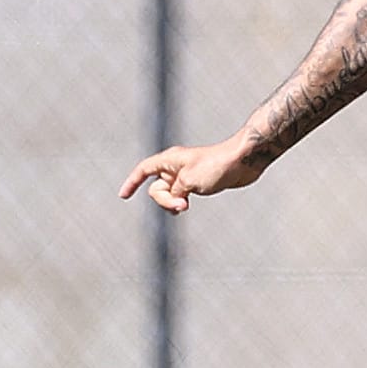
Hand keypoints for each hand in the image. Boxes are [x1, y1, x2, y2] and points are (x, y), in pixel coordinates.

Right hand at [120, 136, 263, 212]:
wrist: (244, 161)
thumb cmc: (216, 166)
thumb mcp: (189, 182)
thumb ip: (175, 193)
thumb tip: (175, 201)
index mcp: (169, 160)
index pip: (143, 170)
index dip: (132, 182)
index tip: (123, 196)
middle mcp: (175, 167)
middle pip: (156, 188)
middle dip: (164, 200)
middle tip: (183, 205)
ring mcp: (187, 176)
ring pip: (170, 195)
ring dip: (173, 203)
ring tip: (186, 206)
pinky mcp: (199, 183)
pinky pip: (181, 196)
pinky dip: (181, 203)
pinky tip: (186, 207)